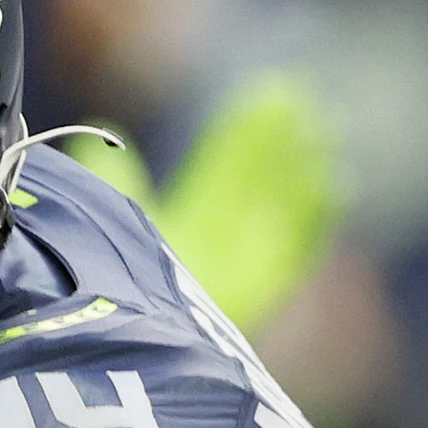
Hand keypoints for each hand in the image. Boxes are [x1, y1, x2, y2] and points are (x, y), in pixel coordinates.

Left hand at [65, 72, 338, 335]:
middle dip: (280, 142)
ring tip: (320, 134)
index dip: (245, 130)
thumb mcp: (120, 226)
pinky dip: (318, 219)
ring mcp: (250, 256)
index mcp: (192, 214)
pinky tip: (333, 186)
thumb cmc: (125, 286)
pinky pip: (301, 248)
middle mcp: (226, 232)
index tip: (265, 91)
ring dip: (305, 171)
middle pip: (261, 178)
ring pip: (287, 205)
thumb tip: (94, 137)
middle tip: (298, 98)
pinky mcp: (268, 282)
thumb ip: (114, 182)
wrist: (136, 337)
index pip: (225, 163)